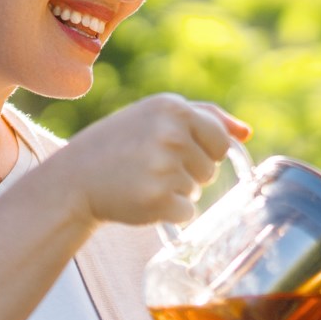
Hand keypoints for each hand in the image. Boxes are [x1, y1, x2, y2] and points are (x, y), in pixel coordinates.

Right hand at [40, 94, 249, 227]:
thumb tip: (246, 133)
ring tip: (142, 179)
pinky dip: (168, 211)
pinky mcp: (157, 199)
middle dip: (188, 172)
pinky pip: (186, 211)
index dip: (202, 151)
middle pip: (210, 168)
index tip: (174, 152)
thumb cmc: (119, 145)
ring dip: (176, 191)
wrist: (74, 179)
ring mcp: (164, 166)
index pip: (221, 140)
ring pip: (197, 190)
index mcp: (173, 107)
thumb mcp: (155, 116)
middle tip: (150, 167)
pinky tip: (140, 198)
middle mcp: (171, 133)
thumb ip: (205, 117)